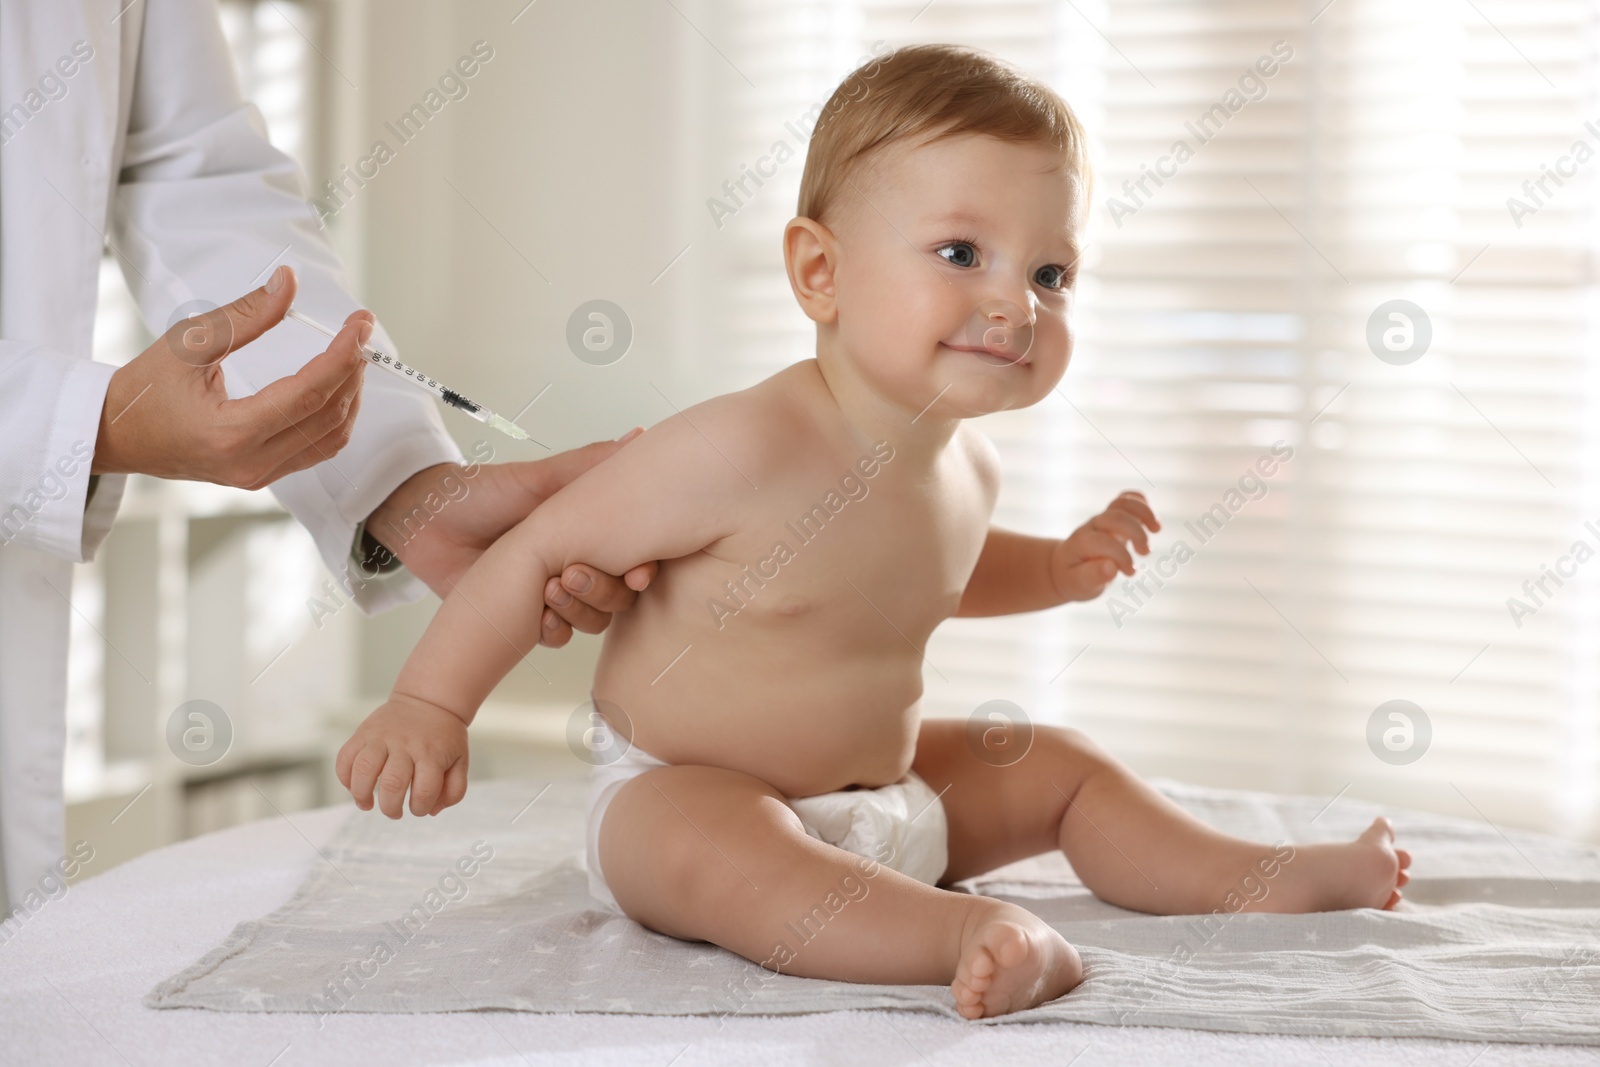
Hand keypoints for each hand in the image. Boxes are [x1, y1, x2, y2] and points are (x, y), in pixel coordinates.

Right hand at [92, 265, 371, 487]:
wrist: (116, 434)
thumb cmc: (145, 388)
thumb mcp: (189, 341)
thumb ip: (246, 314)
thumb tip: (289, 283)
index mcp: (231, 433)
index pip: (308, 393)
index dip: (342, 355)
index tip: (358, 323)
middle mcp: (251, 463)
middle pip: (328, 416)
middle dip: (352, 369)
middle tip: (359, 331)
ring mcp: (259, 475)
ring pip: (330, 437)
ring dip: (349, 394)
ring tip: (351, 354)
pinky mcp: (262, 475)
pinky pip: (317, 449)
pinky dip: (335, 416)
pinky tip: (337, 385)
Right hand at [336, 694, 468, 817]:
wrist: (429, 700)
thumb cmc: (444, 738)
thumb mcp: (461, 761)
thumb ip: (454, 790)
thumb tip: (431, 811)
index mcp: (432, 754)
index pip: (424, 792)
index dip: (420, 808)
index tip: (418, 808)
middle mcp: (406, 744)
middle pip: (392, 784)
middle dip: (390, 808)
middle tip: (394, 811)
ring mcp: (382, 737)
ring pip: (363, 769)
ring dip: (361, 795)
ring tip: (367, 804)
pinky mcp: (364, 732)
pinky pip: (345, 757)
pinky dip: (344, 777)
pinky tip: (354, 786)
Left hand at [364, 438, 659, 645]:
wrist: (429, 522)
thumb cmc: (483, 494)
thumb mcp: (539, 479)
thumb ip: (590, 465)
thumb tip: (641, 435)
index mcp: (589, 533)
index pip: (635, 558)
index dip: (643, 570)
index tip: (639, 574)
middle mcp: (577, 565)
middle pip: (618, 596)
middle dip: (604, 591)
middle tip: (574, 574)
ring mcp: (554, 595)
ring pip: (593, 620)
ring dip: (579, 611)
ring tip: (549, 590)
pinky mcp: (528, 619)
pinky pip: (558, 637)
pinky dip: (553, 630)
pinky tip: (538, 617)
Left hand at [1050, 491, 1160, 601]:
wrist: (1066, 567)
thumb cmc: (1075, 578)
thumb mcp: (1080, 584)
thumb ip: (1093, 576)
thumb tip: (1111, 568)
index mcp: (1082, 543)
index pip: (1105, 541)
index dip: (1123, 556)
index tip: (1130, 573)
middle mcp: (1092, 527)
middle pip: (1116, 517)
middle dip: (1136, 533)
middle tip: (1145, 553)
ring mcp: (1102, 519)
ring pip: (1122, 503)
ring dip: (1144, 513)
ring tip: (1156, 529)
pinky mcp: (1112, 516)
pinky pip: (1126, 499)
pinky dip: (1142, 503)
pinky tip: (1151, 521)